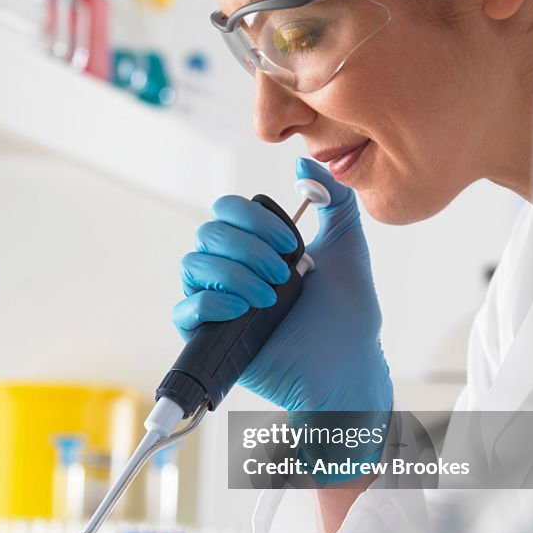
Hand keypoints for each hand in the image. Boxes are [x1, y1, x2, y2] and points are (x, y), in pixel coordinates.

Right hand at [173, 158, 391, 416]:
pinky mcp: (210, 336)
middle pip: (207, 234)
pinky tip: (244, 310)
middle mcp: (233, 271)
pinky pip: (184, 309)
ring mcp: (219, 303)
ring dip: (233, 275)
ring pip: (192, 265)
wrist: (346, 370)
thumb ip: (334, 201)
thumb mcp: (349, 247)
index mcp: (258, 248)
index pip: (228, 211)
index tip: (291, 243)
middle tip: (282, 273)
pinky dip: (210, 303)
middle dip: (246, 247)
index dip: (254, 220)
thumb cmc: (349, 318)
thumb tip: (303, 162)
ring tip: (269, 298)